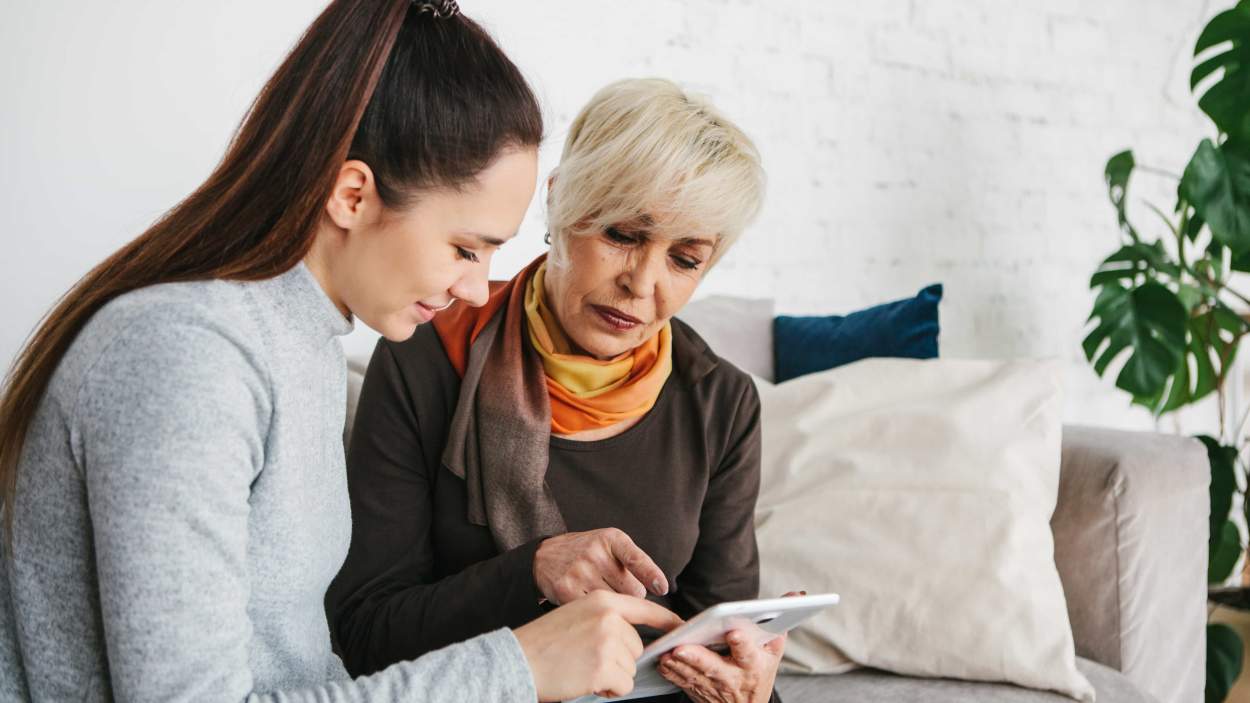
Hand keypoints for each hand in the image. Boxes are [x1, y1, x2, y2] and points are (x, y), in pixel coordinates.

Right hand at [514, 590, 683, 701]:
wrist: (517, 659)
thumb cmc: (544, 642)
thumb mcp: (575, 615)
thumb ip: (606, 619)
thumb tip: (634, 639)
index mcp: (602, 601)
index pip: (645, 609)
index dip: (667, 621)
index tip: (683, 628)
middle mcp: (609, 618)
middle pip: (636, 646)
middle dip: (618, 659)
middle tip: (588, 659)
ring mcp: (608, 642)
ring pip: (630, 668)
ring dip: (612, 675)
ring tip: (583, 668)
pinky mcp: (604, 667)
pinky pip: (623, 685)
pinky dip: (608, 689)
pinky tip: (586, 680)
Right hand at [534, 527, 667, 604]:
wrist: (544, 557)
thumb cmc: (585, 552)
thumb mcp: (610, 544)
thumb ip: (634, 560)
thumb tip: (660, 588)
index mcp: (610, 539)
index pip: (635, 558)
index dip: (650, 575)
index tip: (662, 588)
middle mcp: (594, 553)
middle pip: (632, 590)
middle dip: (630, 594)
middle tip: (615, 587)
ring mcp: (579, 572)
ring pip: (616, 604)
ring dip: (615, 605)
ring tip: (601, 593)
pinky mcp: (566, 590)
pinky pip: (595, 611)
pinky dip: (597, 613)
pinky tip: (589, 604)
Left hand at [655, 591, 802, 702]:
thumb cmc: (758, 671)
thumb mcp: (773, 651)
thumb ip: (779, 622)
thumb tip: (795, 595)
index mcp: (753, 664)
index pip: (748, 652)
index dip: (742, 643)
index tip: (734, 632)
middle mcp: (732, 677)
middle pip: (714, 667)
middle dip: (697, 658)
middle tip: (682, 647)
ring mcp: (713, 687)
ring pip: (693, 676)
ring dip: (679, 665)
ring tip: (668, 652)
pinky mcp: (696, 691)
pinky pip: (681, 683)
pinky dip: (671, 673)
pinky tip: (662, 661)